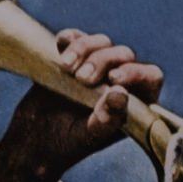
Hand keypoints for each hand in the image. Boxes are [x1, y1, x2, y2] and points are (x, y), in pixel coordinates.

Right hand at [2, 30, 163, 177]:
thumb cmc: (65, 143)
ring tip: (65, 67)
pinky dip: (69, 39)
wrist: (32, 139)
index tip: (113, 79)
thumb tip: (121, 94)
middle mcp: (118, 82)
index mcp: (133, 103)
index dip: (137, 72)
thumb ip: (107, 119)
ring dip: (84, 49)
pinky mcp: (72, 58)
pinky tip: (59, 47)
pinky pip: (75, 38)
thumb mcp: (87, 137)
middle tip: (82, 78)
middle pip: (124, 55)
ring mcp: (95, 67)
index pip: (150, 77)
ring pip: (101, 43)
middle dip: (103, 61)